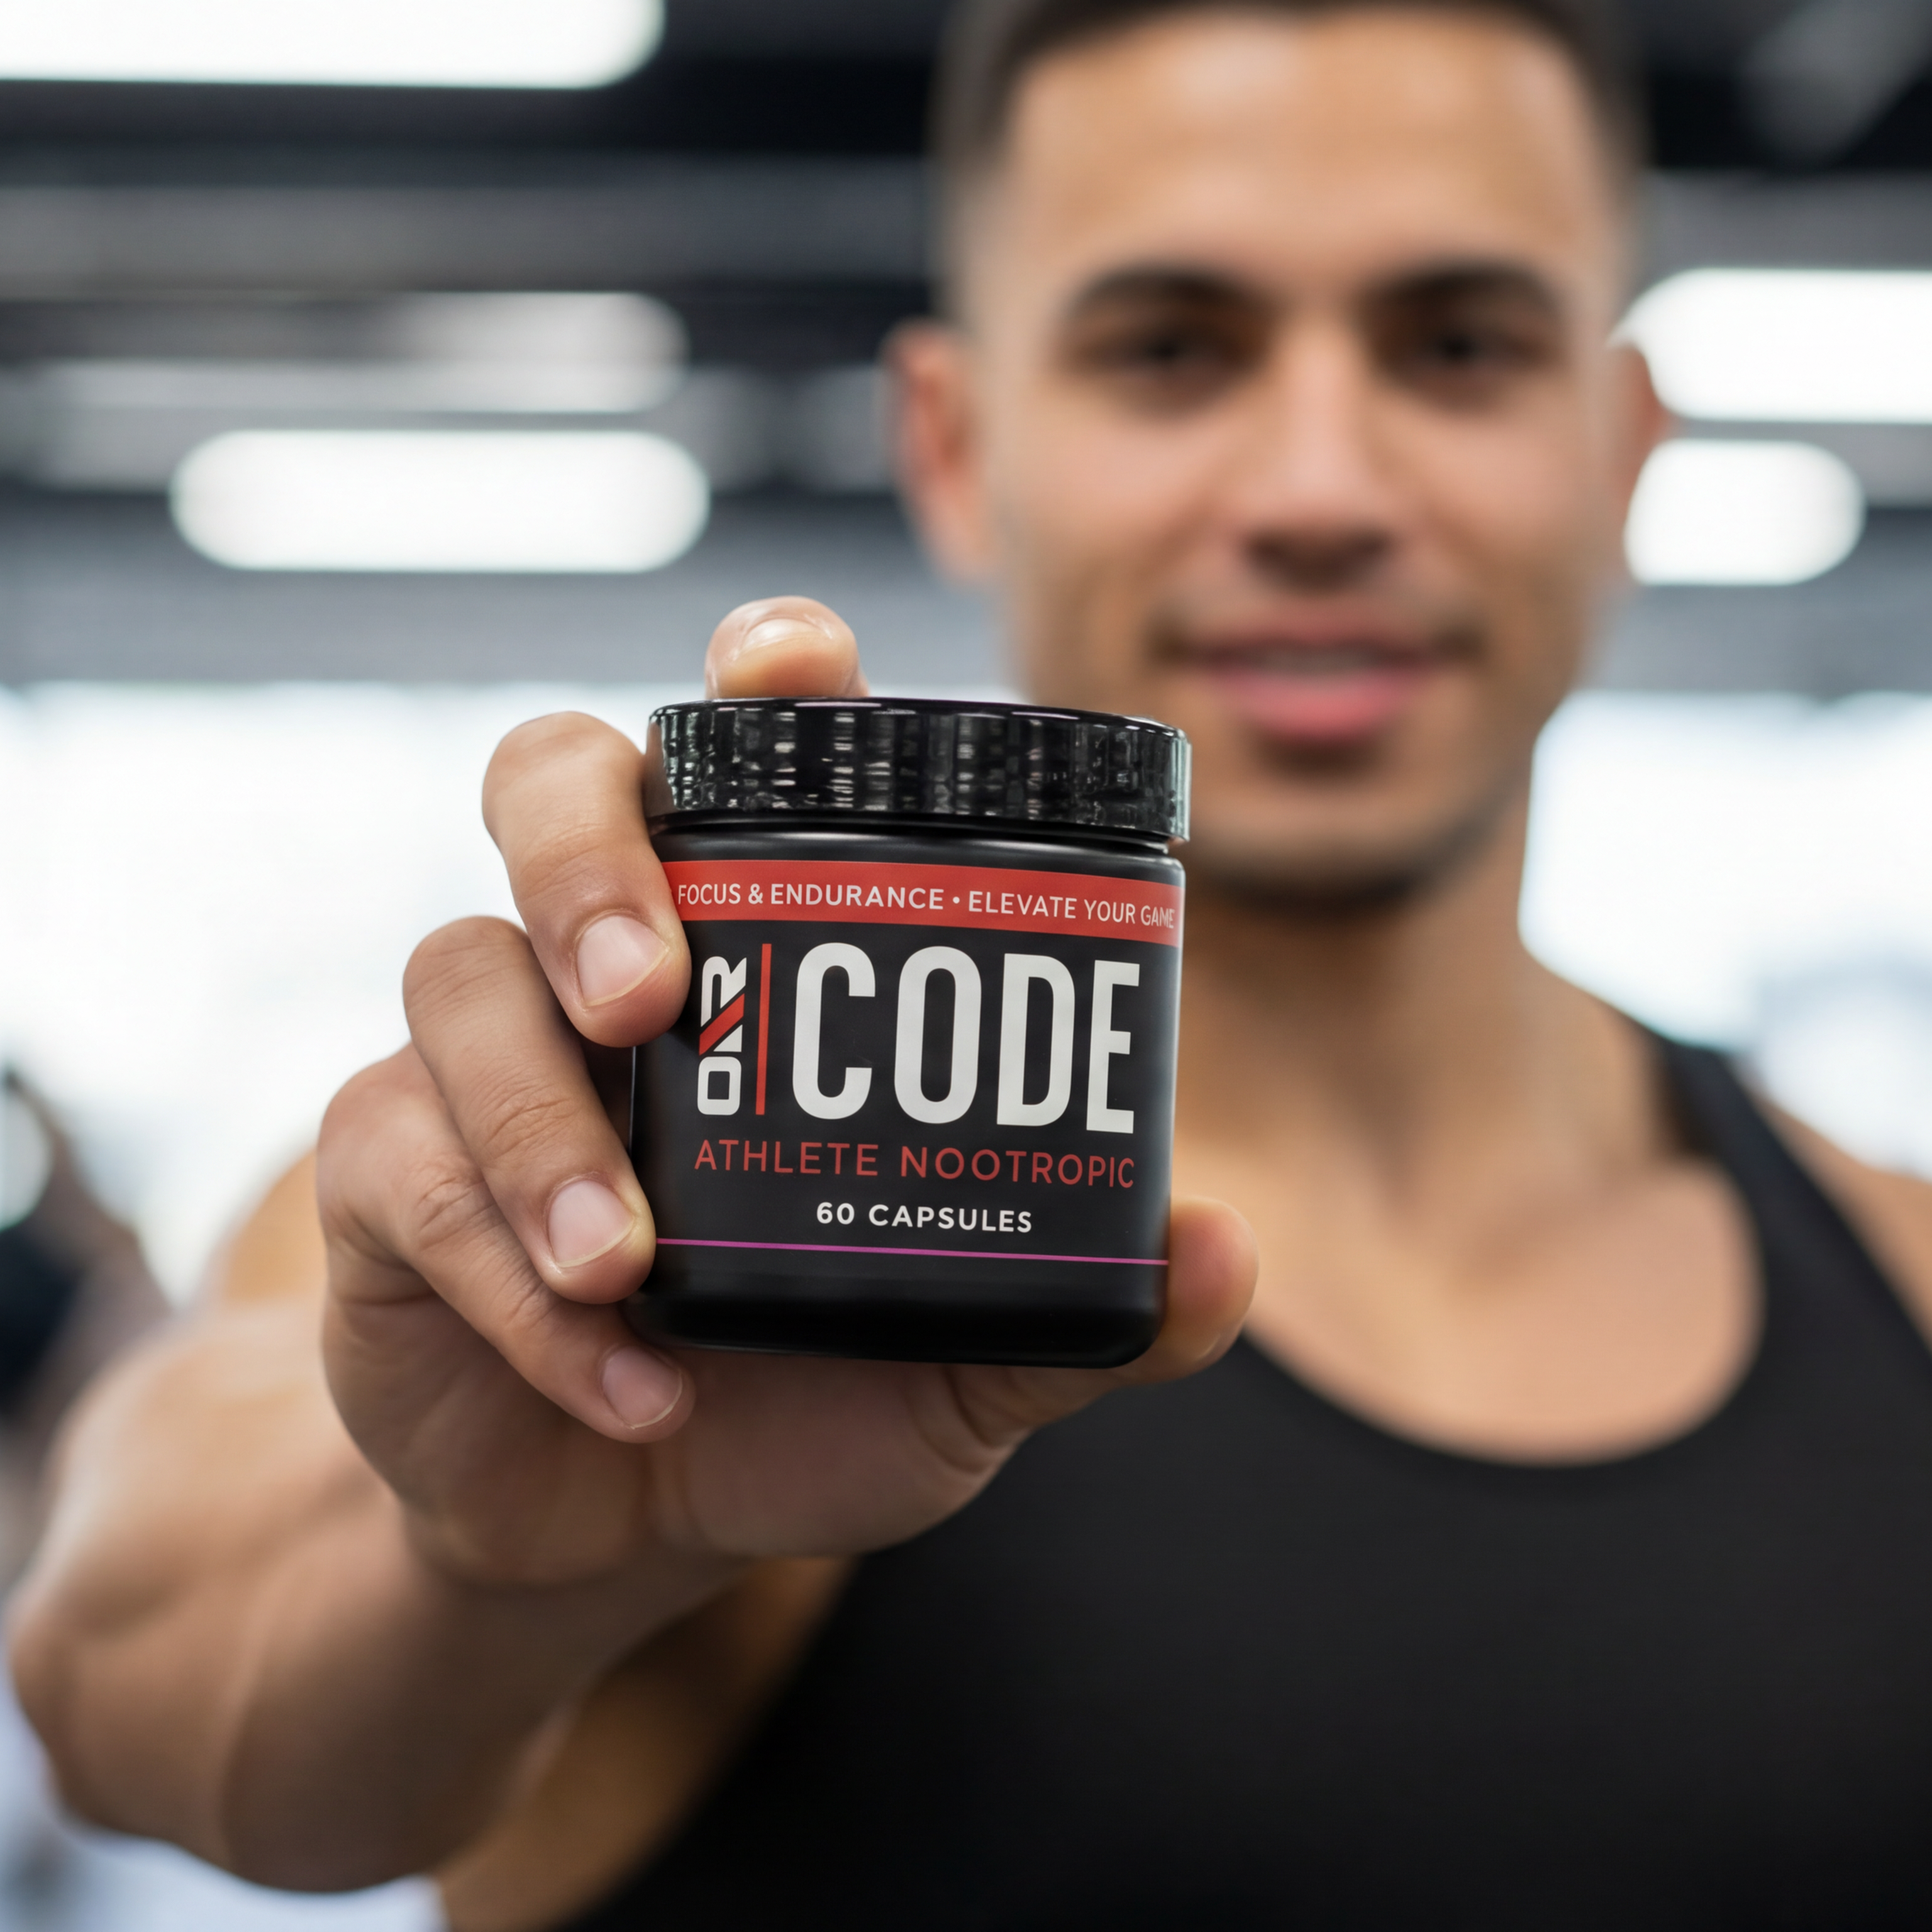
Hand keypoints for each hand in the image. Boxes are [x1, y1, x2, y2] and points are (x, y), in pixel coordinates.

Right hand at [318, 597, 1254, 1603]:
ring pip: (456, 977)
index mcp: (752, 942)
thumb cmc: (808, 1397)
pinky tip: (623, 1380)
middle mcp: (609, 956)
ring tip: (630, 1261)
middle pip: (550, 781)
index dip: (763, 672)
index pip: (741, 746)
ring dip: (545, 1123)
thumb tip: (1222, 1251)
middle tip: (651, 989)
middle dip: (586, 856)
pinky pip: (410, 1174)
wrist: (631, 1520)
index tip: (796, 671)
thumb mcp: (961, 1358)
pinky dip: (517, 1283)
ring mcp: (487, 1055)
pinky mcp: (390, 1176)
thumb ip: (1082, 1309)